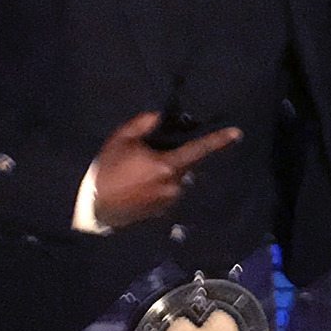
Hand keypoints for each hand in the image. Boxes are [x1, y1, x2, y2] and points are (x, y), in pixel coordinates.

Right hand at [88, 111, 242, 229]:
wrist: (93, 208)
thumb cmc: (106, 172)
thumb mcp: (120, 140)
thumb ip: (141, 124)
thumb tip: (157, 117)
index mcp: (167, 165)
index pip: (199, 150)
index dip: (219, 140)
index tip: (237, 133)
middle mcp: (173, 185)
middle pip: (186, 166)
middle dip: (176, 158)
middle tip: (151, 156)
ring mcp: (167, 202)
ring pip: (177, 181)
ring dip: (168, 174)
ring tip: (140, 173)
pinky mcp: (159, 213)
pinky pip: (167, 194)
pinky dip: (160, 187)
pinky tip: (140, 186)